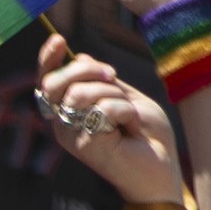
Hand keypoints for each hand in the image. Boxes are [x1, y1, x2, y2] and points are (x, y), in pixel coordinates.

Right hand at [35, 34, 183, 205]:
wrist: (163, 170)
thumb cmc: (148, 138)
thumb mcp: (126, 97)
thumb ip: (102, 80)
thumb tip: (79, 56)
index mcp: (69, 112)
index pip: (46, 81)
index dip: (47, 59)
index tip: (58, 39)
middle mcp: (62, 125)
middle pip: (55, 82)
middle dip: (88, 70)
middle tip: (114, 76)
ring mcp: (70, 136)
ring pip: (80, 93)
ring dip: (115, 95)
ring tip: (129, 117)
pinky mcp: (84, 145)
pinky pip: (102, 109)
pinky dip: (125, 111)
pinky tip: (132, 129)